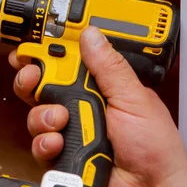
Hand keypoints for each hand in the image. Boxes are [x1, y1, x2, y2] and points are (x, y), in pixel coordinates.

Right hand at [9, 26, 186, 185]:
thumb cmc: (155, 150)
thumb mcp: (135, 100)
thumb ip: (110, 68)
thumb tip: (91, 35)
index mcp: (98, 86)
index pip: (65, 60)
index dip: (44, 51)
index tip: (31, 46)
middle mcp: (79, 105)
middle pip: (40, 83)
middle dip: (31, 78)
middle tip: (34, 78)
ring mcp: (67, 129)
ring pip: (34, 112)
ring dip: (43, 115)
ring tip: (61, 120)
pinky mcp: (59, 152)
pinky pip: (37, 142)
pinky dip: (45, 142)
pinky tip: (59, 142)